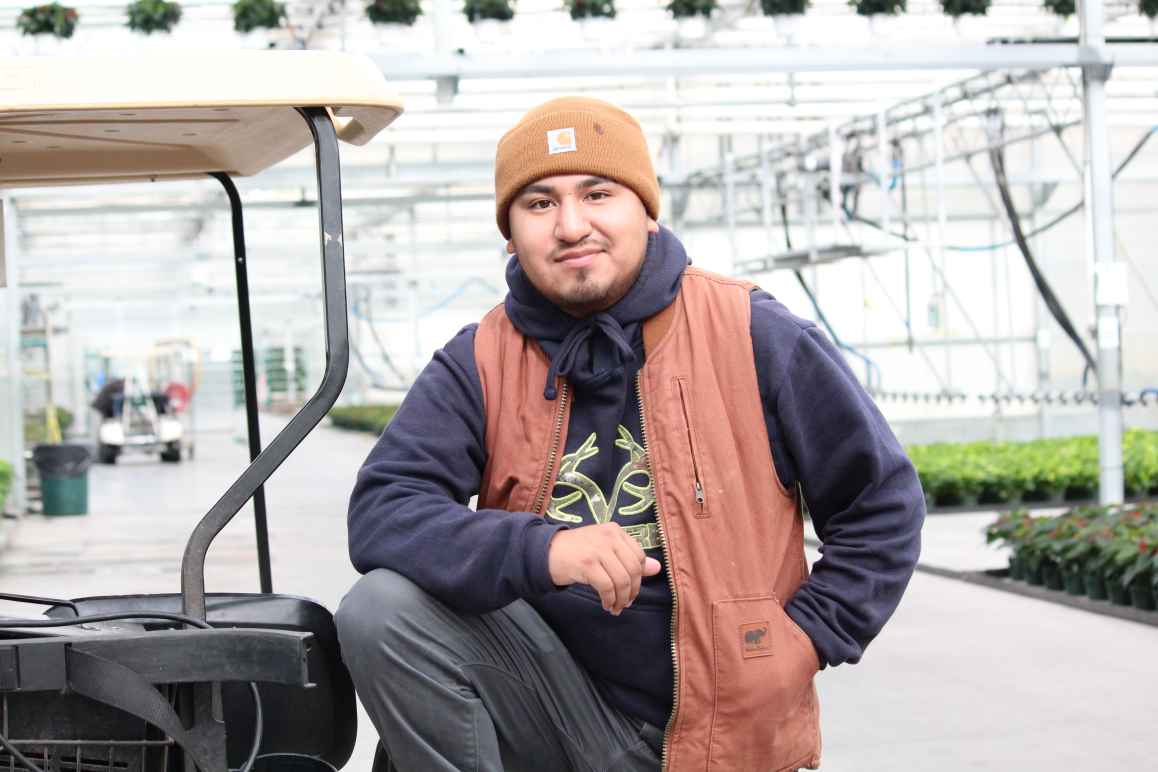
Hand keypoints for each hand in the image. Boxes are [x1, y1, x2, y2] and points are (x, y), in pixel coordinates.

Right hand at [547, 523, 662, 614]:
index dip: (639, 577)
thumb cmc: (577, 551)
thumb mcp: (605, 550)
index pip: (638, 556)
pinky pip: (607, 587)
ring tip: (615, 607)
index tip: (632, 590)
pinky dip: (609, 600)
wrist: (546, 551)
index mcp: (615, 531)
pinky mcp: (587, 563)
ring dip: (621, 599)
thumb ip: (630, 557)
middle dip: (632, 591)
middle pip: (632, 570)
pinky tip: (606, 605)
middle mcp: (609, 537)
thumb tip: (657, 568)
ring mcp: (598, 549)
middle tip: (625, 603)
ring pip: (622, 580)